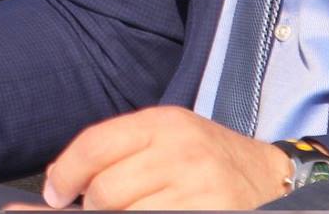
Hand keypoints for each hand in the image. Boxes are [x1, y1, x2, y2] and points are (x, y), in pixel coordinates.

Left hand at [40, 107, 292, 209]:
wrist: (272, 179)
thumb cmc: (209, 160)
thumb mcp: (167, 137)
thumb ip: (116, 151)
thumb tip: (58, 181)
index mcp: (164, 124)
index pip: (94, 146)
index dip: (65, 174)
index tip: (56, 194)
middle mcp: (182, 152)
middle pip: (106, 190)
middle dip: (94, 207)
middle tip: (101, 209)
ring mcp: (201, 189)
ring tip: (138, 210)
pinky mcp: (212, 213)